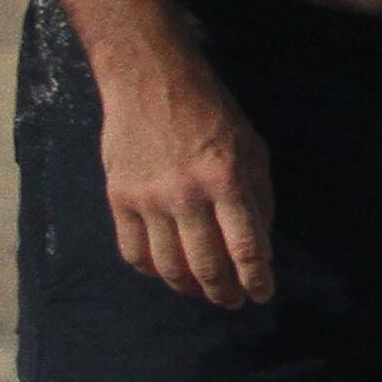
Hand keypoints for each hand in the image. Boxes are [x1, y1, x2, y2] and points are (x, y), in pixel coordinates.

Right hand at [94, 11, 274, 306]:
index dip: (256, 278)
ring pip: (168, 265)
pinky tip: (165, 270)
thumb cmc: (211, 111)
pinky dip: (151, 270)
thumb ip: (257, 197)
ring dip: (189, 287)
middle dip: (224, 291)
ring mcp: (148, 198)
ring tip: (201, 291)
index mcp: (227, 178)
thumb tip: (259, 246)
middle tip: (232, 300)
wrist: (150, 80)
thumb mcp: (251, 147)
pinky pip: (133, 251)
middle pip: (207, 264)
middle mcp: (187, 193)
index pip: (246, 246)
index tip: (261, 294)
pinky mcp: (119, 198)